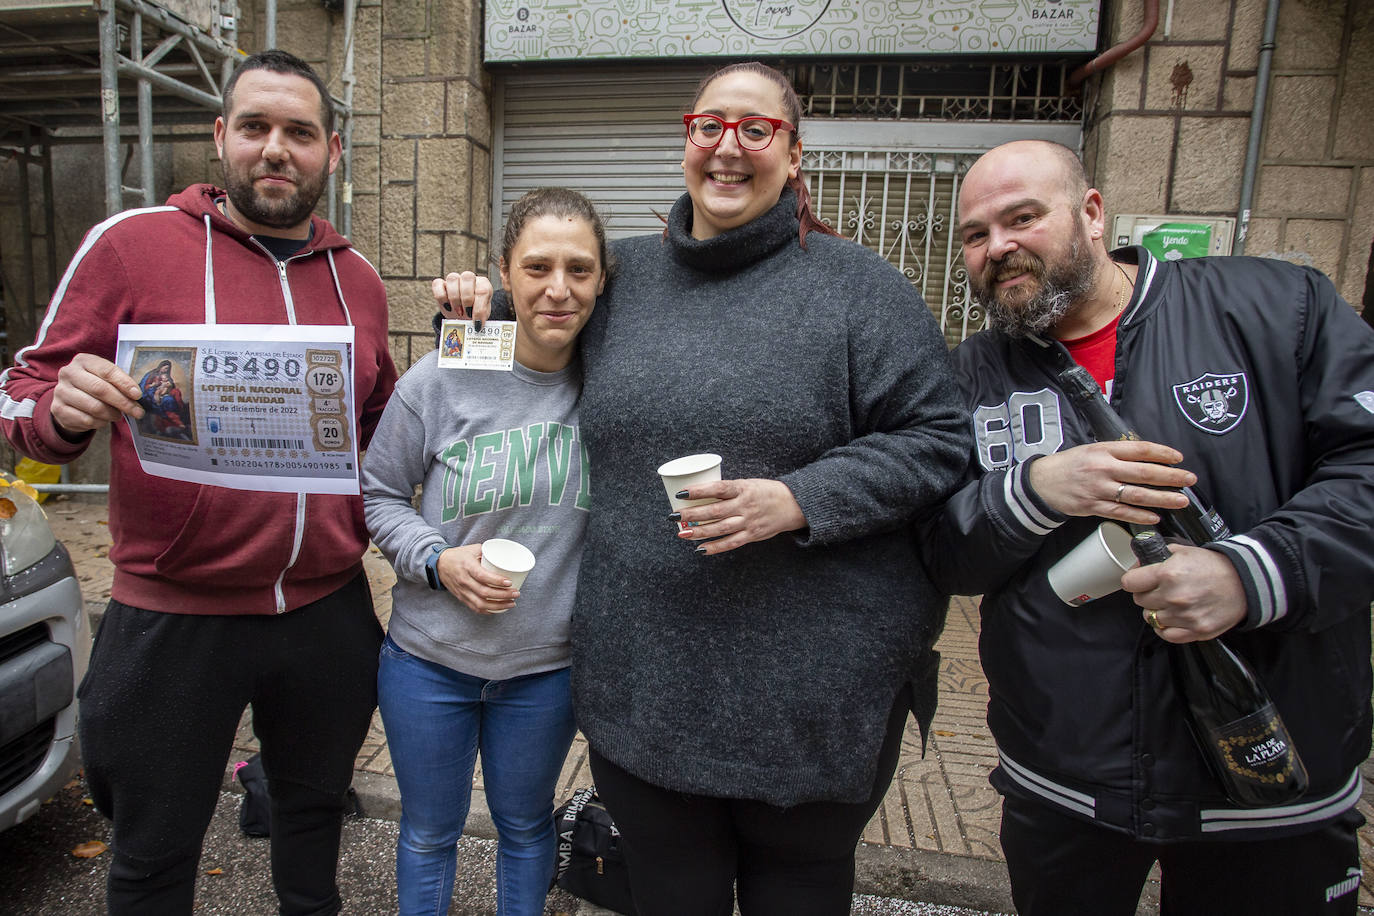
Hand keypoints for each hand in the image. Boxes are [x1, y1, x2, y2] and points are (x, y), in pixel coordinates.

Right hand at [51, 353, 144, 436]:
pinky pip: (86, 420)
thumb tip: (137, 396)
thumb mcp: (105, 377)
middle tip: (137, 412)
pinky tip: (104, 420)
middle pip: (100, 389)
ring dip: (112, 414)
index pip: (107, 371)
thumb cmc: (95, 384)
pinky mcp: (58, 409)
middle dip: (123, 402)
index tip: (138, 395)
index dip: (124, 383)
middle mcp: (68, 373)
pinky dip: (100, 422)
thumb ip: (119, 382)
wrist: (69, 399)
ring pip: (94, 407)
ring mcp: (61, 391)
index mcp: (83, 360)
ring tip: (118, 415)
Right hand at [432, 271, 492, 322]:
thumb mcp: (481, 317)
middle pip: (467, 277)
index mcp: (483, 284)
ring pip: (452, 278)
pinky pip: (437, 283)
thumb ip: (480, 317)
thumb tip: (477, 324)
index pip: (483, 290)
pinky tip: (447, 307)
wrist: (463, 317)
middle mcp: (469, 278)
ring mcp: (454, 279)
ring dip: (454, 297)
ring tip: (458, 312)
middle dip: (467, 299)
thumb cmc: (474, 314)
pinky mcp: (440, 284)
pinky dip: (441, 296)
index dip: (479, 308)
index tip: (476, 322)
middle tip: (467, 313)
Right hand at [436, 544, 518, 613]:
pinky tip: (499, 609)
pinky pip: (475, 608)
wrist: (439, 565)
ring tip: (512, 603)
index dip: (496, 581)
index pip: (482, 576)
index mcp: (467, 567)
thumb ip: (488, 552)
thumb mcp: (473, 549)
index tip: (509, 582)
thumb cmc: (459, 555)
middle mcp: (464, 581)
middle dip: (503, 595)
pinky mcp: (462, 598)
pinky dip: (488, 611)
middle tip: (516, 593)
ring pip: (481, 604)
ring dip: (498, 605)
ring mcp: (462, 591)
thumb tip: (507, 556)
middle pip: (484, 592)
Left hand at [673, 478, 805, 555]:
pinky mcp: (752, 535)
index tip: (680, 493)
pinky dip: (715, 547)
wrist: (793, 505)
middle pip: (714, 511)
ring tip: (682, 533)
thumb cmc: (765, 491)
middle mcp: (745, 505)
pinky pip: (731, 543)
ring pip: (720, 528)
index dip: (698, 491)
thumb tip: (701, 494)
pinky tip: (700, 549)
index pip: (717, 488)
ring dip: (699, 532)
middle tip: (673, 516)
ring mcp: (748, 522)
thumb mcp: (747, 484)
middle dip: (691, 514)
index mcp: (742, 488)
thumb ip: (728, 490)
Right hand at [1026, 440, 1196, 525]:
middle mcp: (1102, 468)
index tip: (1178, 458)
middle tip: (1189, 479)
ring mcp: (1098, 489)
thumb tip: (1147, 457)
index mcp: (1103, 450)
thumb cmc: (1069, 464)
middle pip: (1143, 473)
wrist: (1041, 482)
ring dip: (1161, 498)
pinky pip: (1120, 513)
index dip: (1162, 453)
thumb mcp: (1091, 449)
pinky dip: (1139, 516)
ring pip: (1135, 495)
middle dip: (1170, 476)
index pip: (1139, 449)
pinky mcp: (1092, 506)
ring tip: (1180, 500)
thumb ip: (1116, 452)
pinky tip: (1154, 517)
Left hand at [1122, 543, 1246, 642]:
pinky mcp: (1196, 631)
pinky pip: (1166, 634)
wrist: (1244, 582)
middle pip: (1140, 601)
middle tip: (1159, 590)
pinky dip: (1167, 627)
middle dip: (1147, 594)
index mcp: (1168, 574)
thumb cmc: (1214, 566)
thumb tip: (1138, 564)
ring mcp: (1185, 616)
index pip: (1129, 583)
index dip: (1134, 580)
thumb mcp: (1183, 551)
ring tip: (1171, 602)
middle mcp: (1174, 597)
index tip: (1139, 580)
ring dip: (1158, 611)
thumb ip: (1156, 556)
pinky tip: (1174, 617)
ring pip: (1151, 618)